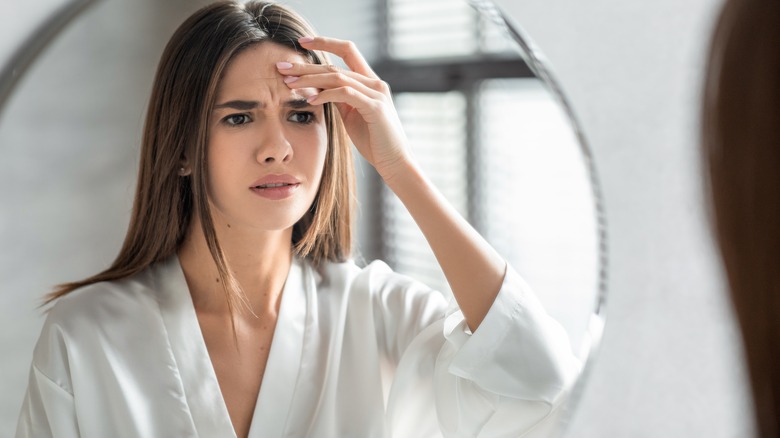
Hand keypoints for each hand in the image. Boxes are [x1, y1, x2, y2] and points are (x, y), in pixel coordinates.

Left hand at [277, 36, 410, 180]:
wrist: (395, 162)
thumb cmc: (373, 141)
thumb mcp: (351, 115)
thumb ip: (338, 99)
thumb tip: (317, 88)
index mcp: (370, 82)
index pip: (347, 51)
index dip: (324, 43)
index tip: (301, 42)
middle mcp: (375, 83)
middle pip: (335, 66)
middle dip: (305, 66)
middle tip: (281, 67)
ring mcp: (376, 93)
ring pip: (337, 77)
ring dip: (310, 79)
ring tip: (289, 83)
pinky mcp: (375, 107)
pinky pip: (346, 94)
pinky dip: (326, 94)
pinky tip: (311, 99)